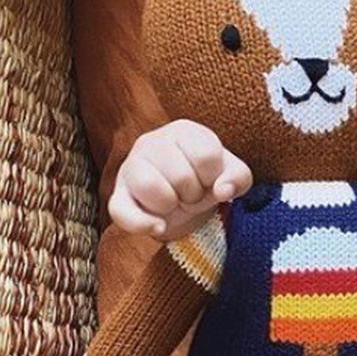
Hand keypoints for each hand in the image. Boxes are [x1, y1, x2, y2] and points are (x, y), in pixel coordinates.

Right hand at [108, 119, 251, 241]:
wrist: (184, 199)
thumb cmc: (209, 180)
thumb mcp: (233, 176)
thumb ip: (238, 178)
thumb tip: (222, 191)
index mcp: (184, 130)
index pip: (206, 156)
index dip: (213, 177)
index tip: (209, 180)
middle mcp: (152, 141)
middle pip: (181, 176)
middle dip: (193, 194)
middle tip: (191, 193)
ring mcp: (131, 166)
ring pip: (150, 186)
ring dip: (171, 204)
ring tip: (175, 201)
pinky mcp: (118, 194)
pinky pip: (121, 212)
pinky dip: (143, 224)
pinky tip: (159, 226)